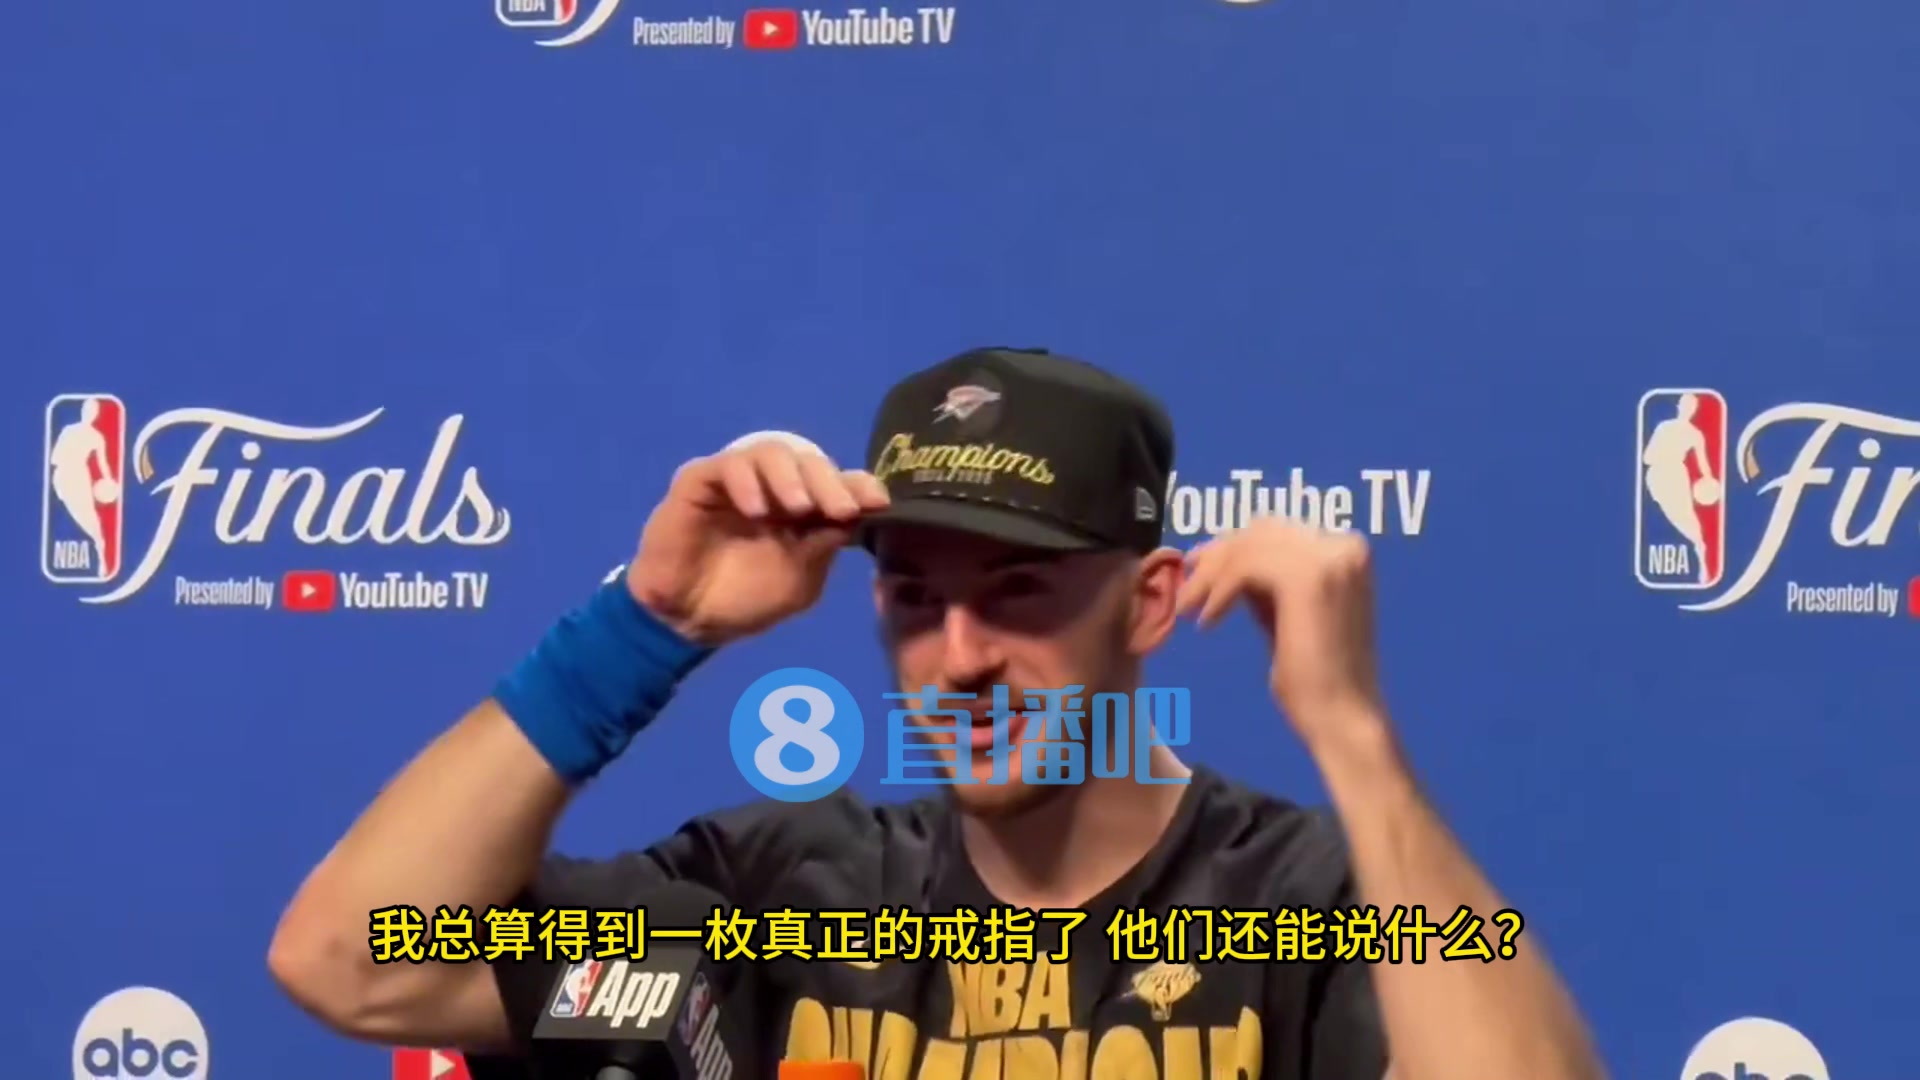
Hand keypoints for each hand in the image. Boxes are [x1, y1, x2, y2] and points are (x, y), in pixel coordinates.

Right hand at [626, 438, 889, 646]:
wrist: (689, 620)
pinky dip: (746, 482)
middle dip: (830, 482)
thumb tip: (857, 515)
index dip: (859, 486)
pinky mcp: (699, 482)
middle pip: (807, 461)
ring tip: (800, 507)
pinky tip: (758, 509)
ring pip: (769, 452)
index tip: (879, 502)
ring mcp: (736, 481)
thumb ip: (824, 546)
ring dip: (791, 477)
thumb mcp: (799, 580)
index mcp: (802, 508)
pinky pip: (725, 466)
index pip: (836, 483)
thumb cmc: (745, 600)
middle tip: (843, 508)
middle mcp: (772, 487)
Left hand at [1175, 519, 1387, 746]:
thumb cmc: (1317, 681)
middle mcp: (1344, 545)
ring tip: (1189, 608)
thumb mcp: (1288, 615)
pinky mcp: (1307, 577)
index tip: (1199, 566)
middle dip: (1218, 554)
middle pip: (1261, 531)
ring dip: (1211, 575)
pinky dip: (1219, 591)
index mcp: (1347, 552)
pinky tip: (1207, 623)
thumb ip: (1267, 585)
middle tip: (1186, 582)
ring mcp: (1329, 558)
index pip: (1278, 531)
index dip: (1233, 545)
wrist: (1342, 718)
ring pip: (1248, 547)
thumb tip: (1225, 562)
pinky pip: (1244, 568)